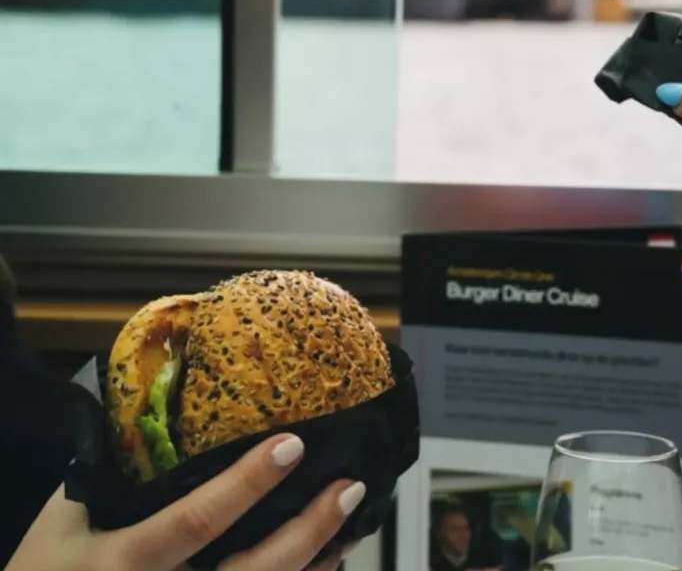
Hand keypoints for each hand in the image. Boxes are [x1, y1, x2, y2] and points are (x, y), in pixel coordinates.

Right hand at [9, 434, 360, 570]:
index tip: (291, 445)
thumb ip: (106, 473)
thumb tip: (149, 401)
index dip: (246, 485)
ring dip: (313, 565)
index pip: (194, 522)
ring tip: (350, 525)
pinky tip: (323, 563)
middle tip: (349, 487)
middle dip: (306, 533)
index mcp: (122, 564)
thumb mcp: (57, 525)